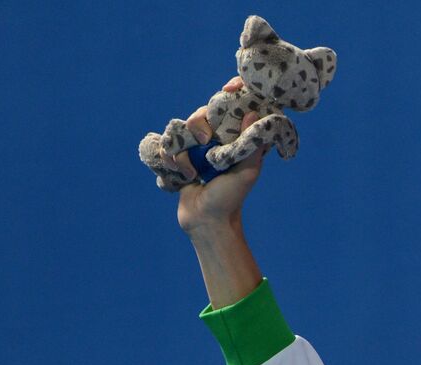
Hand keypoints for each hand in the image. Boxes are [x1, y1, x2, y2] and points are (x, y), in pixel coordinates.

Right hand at [169, 77, 267, 234]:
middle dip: (199, 123)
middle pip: (203, 112)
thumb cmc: (231, 198)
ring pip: (180, 127)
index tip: (228, 87)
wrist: (205, 221)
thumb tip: (254, 113)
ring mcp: (195, 148)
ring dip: (182, 148)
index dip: (232, 90)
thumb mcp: (248, 172)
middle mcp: (216, 140)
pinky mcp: (178, 157)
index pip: (233, 105)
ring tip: (191, 171)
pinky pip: (166, 144)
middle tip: (205, 141)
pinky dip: (170, 159)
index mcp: (235, 139)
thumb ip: (252, 143)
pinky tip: (182, 176)